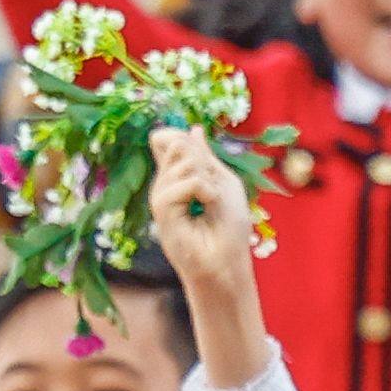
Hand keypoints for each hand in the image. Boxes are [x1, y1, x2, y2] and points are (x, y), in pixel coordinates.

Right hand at [144, 126, 254, 288]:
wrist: (227, 261)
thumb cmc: (229, 227)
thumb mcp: (223, 182)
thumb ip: (205, 157)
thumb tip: (192, 129)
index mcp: (181, 177)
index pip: (168, 143)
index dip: (176, 135)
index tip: (194, 142)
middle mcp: (167, 185)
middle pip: (175, 146)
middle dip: (201, 159)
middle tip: (213, 187)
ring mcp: (162, 198)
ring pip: (180, 164)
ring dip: (205, 178)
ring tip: (212, 200)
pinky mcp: (161, 212)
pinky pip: (179, 185)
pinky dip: (201, 190)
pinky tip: (207, 205)